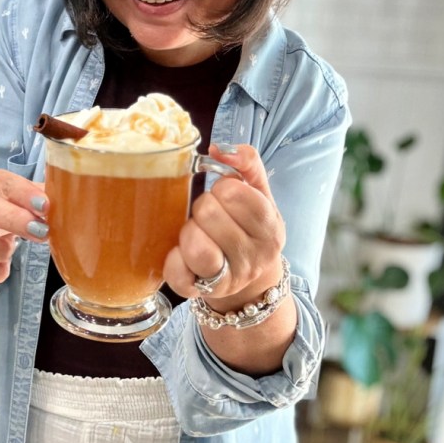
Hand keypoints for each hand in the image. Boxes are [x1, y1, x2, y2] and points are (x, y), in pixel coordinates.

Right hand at [0, 170, 48, 285]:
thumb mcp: (22, 196)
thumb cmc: (6, 208)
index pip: (3, 182)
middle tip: (42, 232)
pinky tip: (5, 265)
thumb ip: (43, 196)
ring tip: (13, 247)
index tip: (46, 205)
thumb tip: (69, 200)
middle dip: (13, 219)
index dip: (24, 193)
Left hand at [164, 144, 285, 304]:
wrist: (247, 276)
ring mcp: (229, 279)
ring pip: (195, 246)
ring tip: (196, 233)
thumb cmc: (247, 225)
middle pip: (208, 213)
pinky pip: (177, 273)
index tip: (224, 196)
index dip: (222, 188)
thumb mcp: (257, 192)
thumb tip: (218, 149)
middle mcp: (255, 257)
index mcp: (271, 227)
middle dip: (202, 208)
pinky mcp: (201, 293)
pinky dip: (173, 259)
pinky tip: (181, 254)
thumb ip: (246, 162)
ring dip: (188, 232)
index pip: (235, 192)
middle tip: (209, 216)